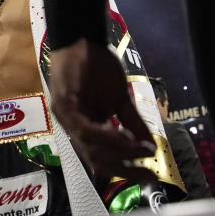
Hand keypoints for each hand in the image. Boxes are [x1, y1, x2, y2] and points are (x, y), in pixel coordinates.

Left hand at [50, 38, 156, 181]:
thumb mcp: (120, 99)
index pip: (103, 160)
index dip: (127, 171)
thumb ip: (132, 123)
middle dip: (124, 168)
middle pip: (96, 160)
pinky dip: (105, 136)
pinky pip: (84, 128)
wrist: (83, 39)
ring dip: (119, 152)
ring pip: (91, 148)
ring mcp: (65, 118)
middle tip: (149, 170)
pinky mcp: (62, 104)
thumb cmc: (98, 67)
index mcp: (85, 129)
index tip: (151, 176)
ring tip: (140, 150)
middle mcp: (73, 128)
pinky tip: (123, 137)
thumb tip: (152, 147)